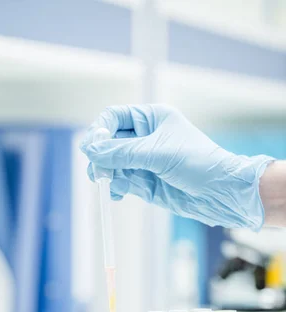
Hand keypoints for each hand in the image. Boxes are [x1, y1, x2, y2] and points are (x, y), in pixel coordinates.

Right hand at [80, 104, 272, 229]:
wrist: (221, 193)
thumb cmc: (198, 162)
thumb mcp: (158, 154)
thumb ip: (122, 153)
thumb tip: (90, 151)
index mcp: (151, 119)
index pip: (114, 117)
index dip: (99, 131)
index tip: (91, 148)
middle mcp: (145, 138)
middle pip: (109, 143)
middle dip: (100, 157)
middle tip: (97, 172)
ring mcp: (144, 162)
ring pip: (112, 165)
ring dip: (106, 175)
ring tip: (107, 185)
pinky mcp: (145, 183)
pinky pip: (121, 183)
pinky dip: (115, 188)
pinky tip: (117, 194)